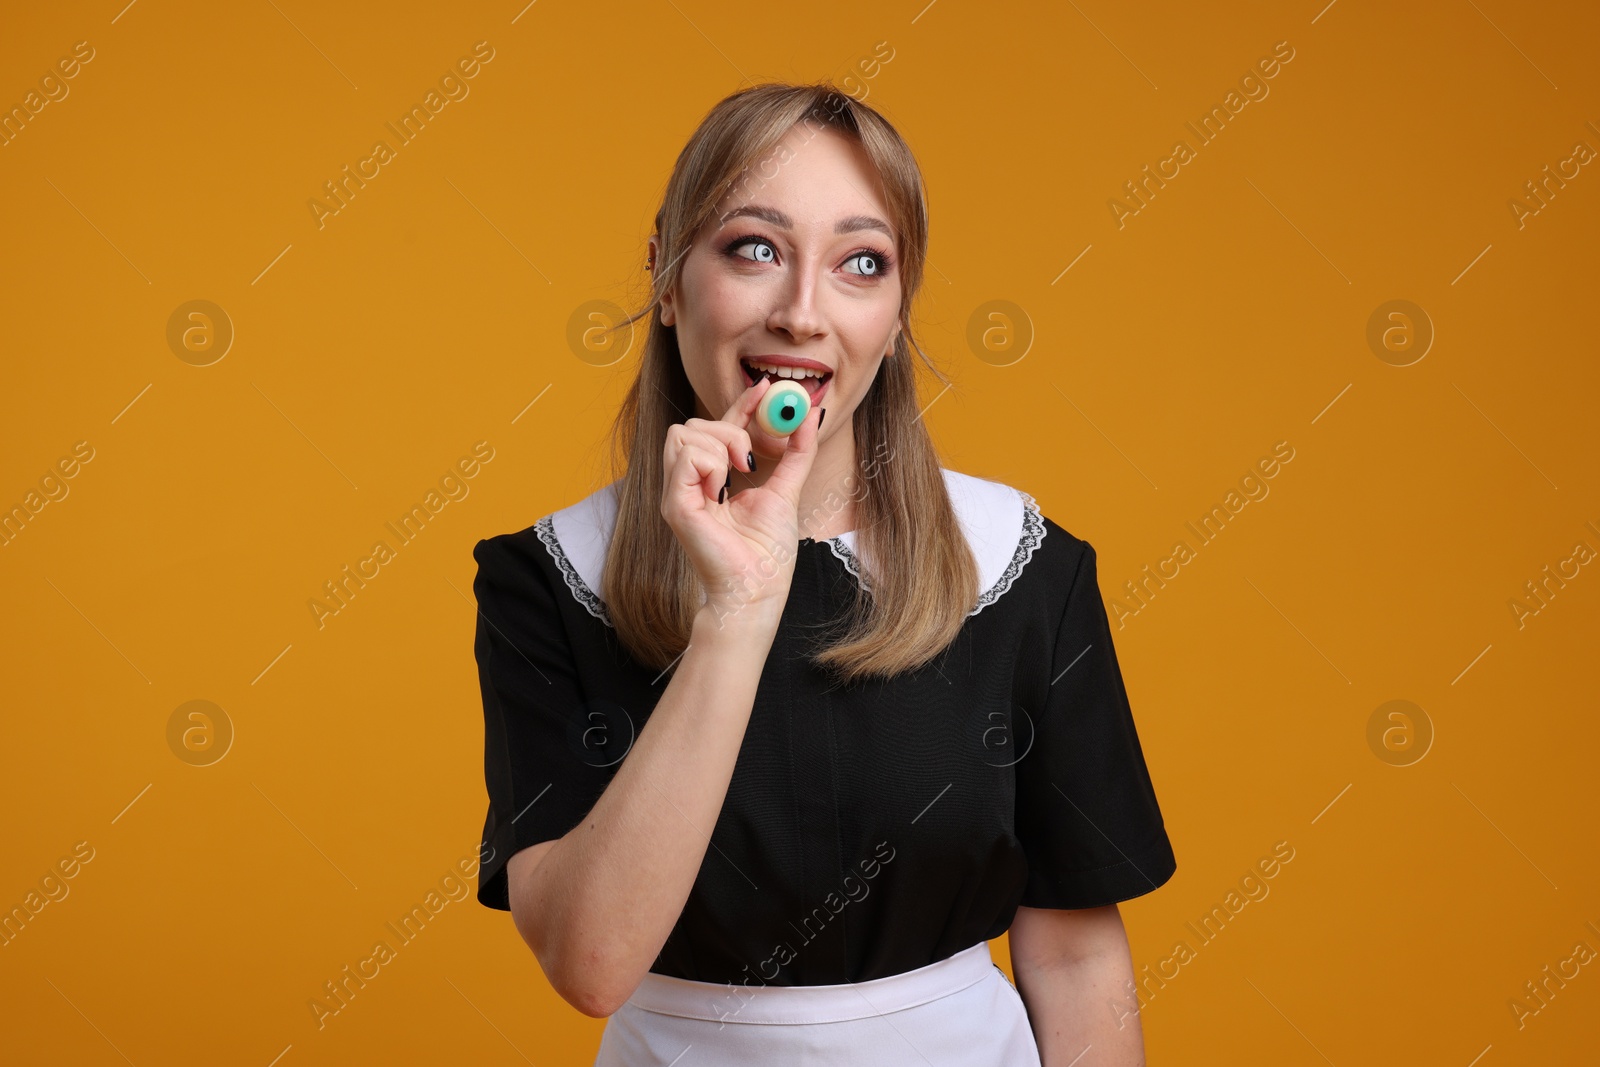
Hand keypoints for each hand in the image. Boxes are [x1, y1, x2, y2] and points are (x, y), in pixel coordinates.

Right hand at [660, 377, 822, 620]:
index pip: (718, 427)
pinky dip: (712, 464)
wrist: (759, 589)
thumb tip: (811, 415)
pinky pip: (687, 456)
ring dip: (721, 445)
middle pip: (692, 424)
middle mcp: (689, 484)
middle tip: (753, 459)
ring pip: (685, 433)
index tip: (767, 389)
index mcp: (712, 479)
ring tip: (738, 476)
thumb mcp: (787, 490)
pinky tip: (722, 489)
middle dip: (730, 428)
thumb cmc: (766, 554)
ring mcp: (678, 493)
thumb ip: (797, 453)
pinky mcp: (674, 504)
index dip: (740, 403)